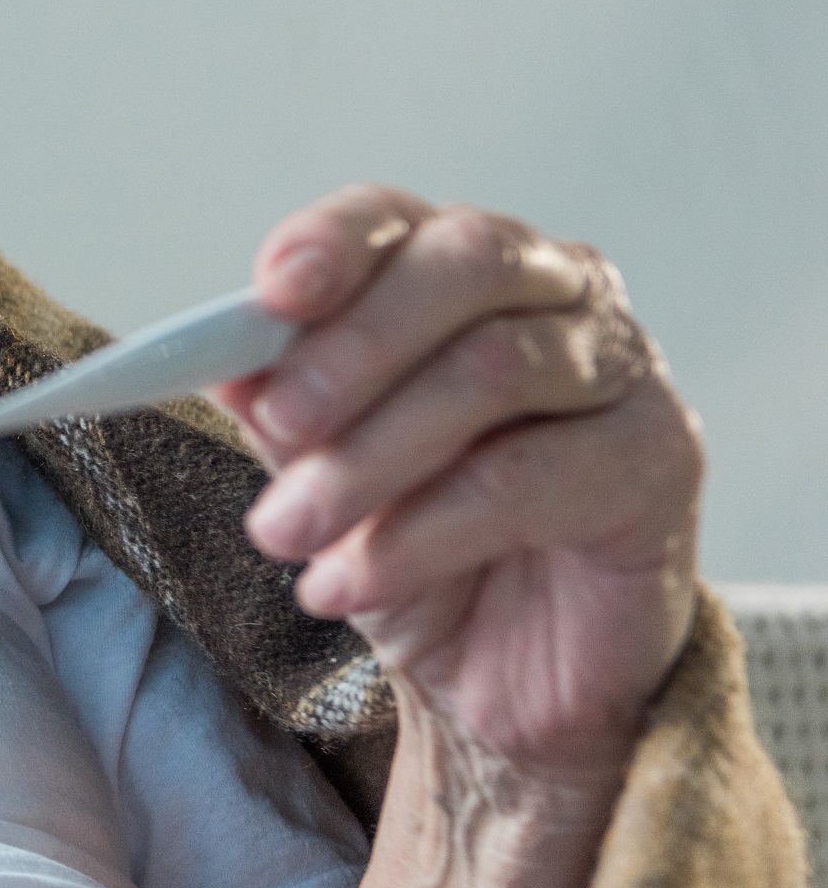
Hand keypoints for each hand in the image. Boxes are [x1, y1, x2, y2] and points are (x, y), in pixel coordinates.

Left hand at [215, 187, 702, 787]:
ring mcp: (621, 367)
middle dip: (355, 345)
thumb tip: (225, 362)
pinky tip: (347, 585)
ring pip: (493, 370)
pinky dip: (421, 535)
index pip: (395, 218)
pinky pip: (530, 478)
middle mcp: (555, 291)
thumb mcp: (320, 469)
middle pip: (465, 265)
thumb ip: (281, 405)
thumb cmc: (411, 539)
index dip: (333, 243)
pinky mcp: (662, 457)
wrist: (502, 669)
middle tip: (279, 427)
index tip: (272, 293)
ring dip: (368, 457)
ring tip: (286, 532)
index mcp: (456, 269)